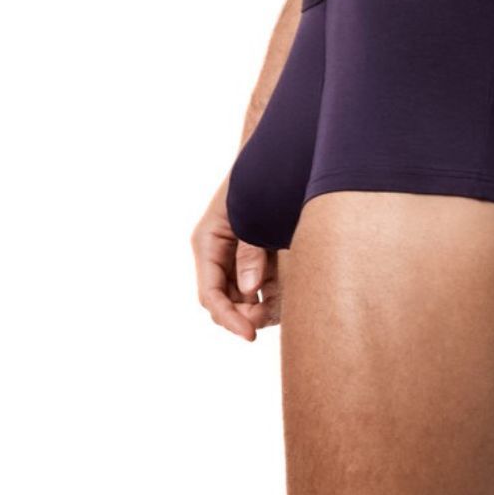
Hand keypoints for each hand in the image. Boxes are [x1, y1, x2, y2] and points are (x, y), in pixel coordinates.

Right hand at [191, 178, 279, 340]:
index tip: (249, 334)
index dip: (228, 317)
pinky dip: (269, 297)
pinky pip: (258, 287)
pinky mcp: (254, 257)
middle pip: (224, 301)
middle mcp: (217, 255)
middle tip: (268, 320)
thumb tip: (248, 289)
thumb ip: (250, 251)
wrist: (273, 160)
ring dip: (258, 309)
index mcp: (207, 243)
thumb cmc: (257, 182)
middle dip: (244, 315)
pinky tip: (286, 300)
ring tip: (281, 310)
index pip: (210, 294)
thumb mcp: (251, 215)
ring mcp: (235, 257)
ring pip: (241, 298)